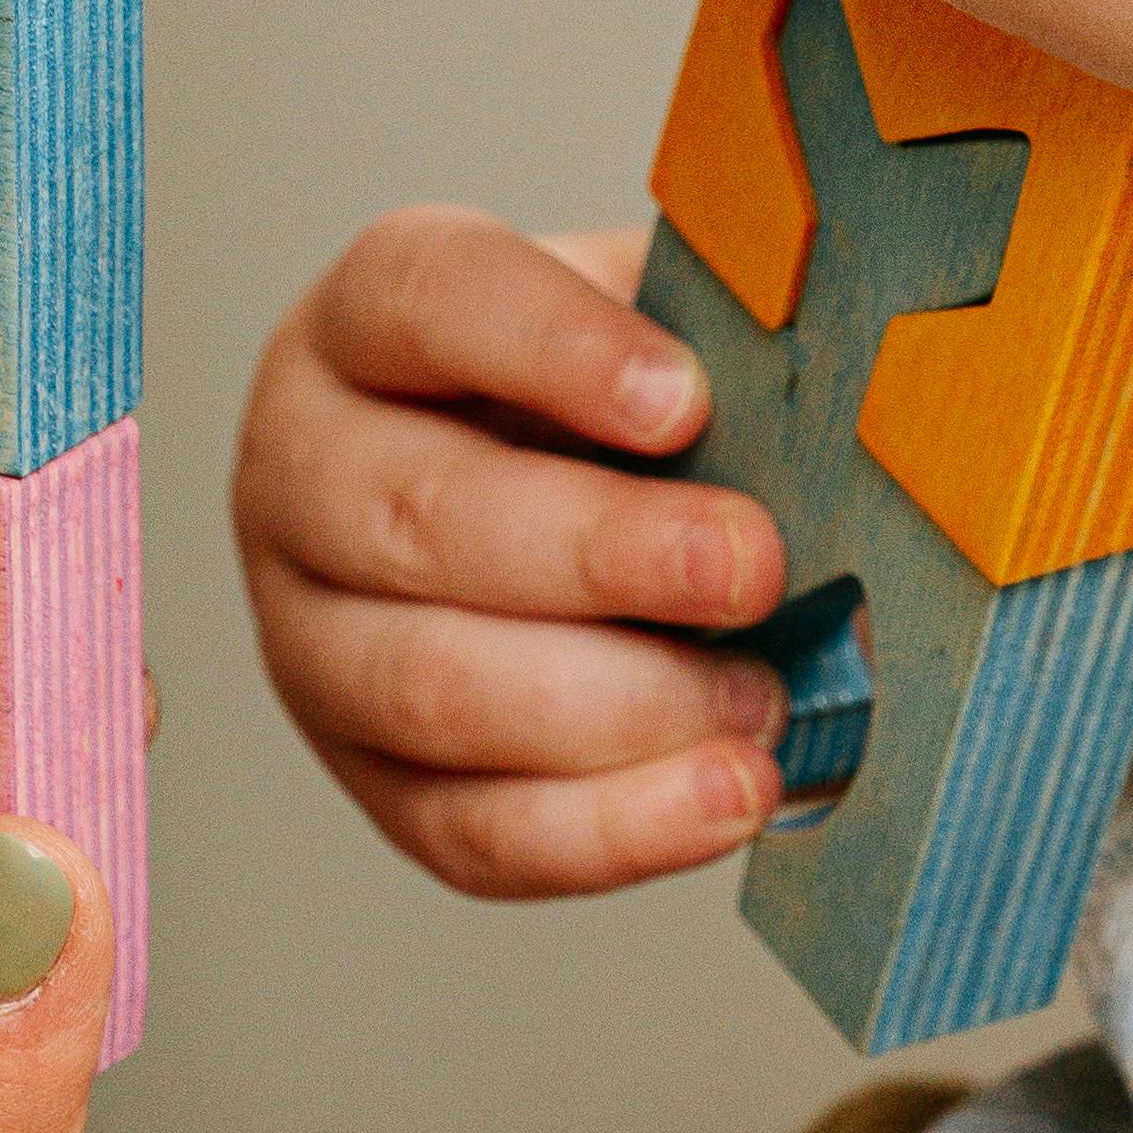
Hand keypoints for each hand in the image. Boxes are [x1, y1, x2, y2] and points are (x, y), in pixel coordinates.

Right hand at [233, 207, 787, 894]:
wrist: (569, 510)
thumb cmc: (615, 402)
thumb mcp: (650, 319)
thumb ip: (715, 326)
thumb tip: (829, 376)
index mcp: (366, 323)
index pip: (429, 302)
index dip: (556, 350)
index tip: (685, 397)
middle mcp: (303, 473)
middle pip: (419, 516)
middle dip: (601, 552)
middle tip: (750, 565)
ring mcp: (311, 637)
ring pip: (431, 687)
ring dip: (618, 705)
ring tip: (761, 700)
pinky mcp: (368, 777)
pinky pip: (471, 830)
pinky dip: (611, 827)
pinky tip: (725, 795)